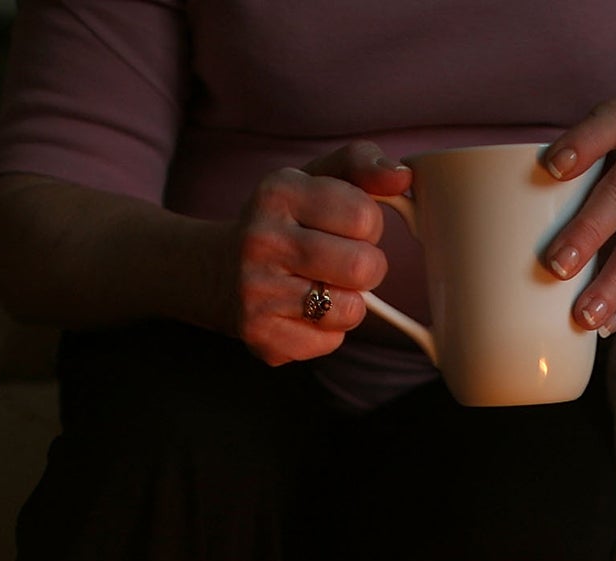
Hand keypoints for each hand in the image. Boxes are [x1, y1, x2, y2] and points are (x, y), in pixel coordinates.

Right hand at [235, 141, 410, 365]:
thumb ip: (361, 164)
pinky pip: (331, 341)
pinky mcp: (262, 335)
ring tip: (320, 286)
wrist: (213, 271)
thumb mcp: (313, 179)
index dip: (369, 226)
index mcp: (279, 192)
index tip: (347, 228)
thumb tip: (402, 175)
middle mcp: (262, 239)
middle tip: (342, 263)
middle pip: (363, 266)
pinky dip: (327, 331)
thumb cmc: (283, 223)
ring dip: (348, 301)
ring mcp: (258, 291)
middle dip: (367, 268)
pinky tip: (300, 312)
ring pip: (351, 309)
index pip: (365, 216)